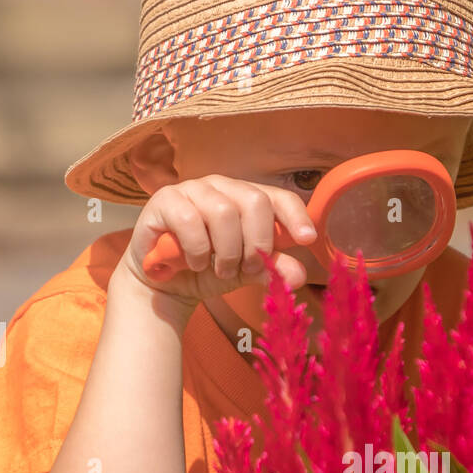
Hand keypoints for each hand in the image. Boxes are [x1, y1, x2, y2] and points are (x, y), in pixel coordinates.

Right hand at [122, 175, 317, 302]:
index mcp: (246, 198)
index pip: (278, 196)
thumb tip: (300, 276)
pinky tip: (195, 264)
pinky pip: (190, 221)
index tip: (307, 239)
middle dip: (257, 244)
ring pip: (224, 212)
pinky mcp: (165, 200)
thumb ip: (272, 269)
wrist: (166, 285)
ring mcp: (192, 190)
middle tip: (248, 269)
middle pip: (255, 202)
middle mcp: (222, 187)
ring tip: (220, 271)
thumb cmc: (209, 269)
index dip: (295, 215)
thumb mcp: (246, 272)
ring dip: (227, 252)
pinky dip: (198, 250)